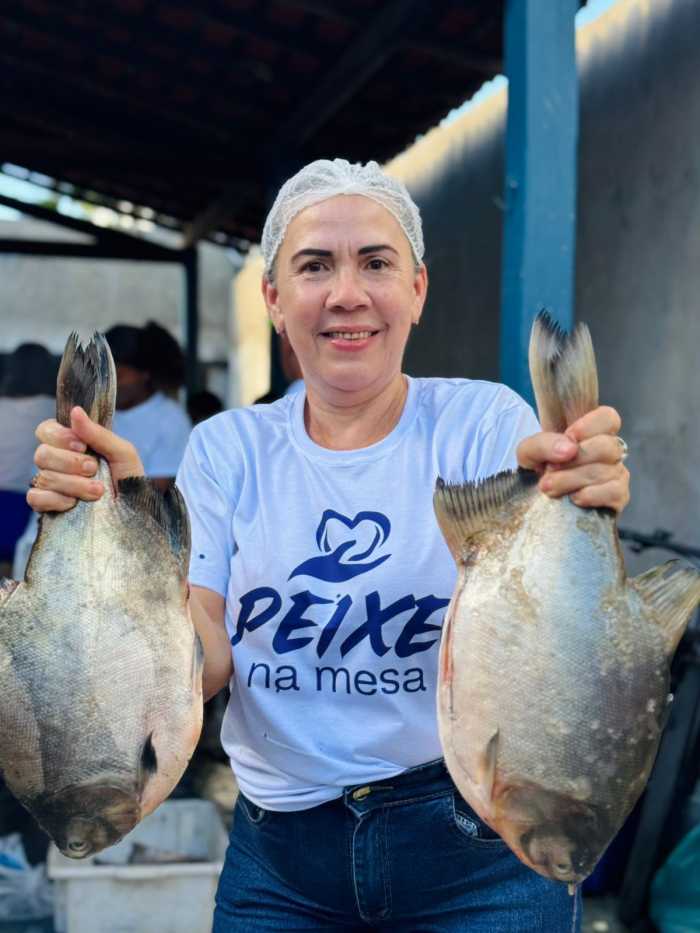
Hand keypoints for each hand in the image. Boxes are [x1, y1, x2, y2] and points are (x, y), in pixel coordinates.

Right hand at [28, 406, 143, 512]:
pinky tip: (75, 504)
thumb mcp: (122, 452)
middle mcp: (57, 462)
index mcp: (71, 444)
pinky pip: (35, 498)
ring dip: (74, 485)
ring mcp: (51, 484)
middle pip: (41, 454)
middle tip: (93, 470)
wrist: (134, 509)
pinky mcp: (47, 505)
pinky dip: (56, 500)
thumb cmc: (129, 478)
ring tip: (97, 491)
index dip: (60, 437)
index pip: (46, 430)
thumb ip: (98, 433)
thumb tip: (75, 411)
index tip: (83, 446)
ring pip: (43, 477)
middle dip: (70, 463)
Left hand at [516, 406, 629, 513]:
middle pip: (607, 446)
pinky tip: (573, 498)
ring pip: (606, 471)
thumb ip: (543, 443)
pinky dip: (591, 495)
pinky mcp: (619, 497)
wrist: (537, 501)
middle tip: (550, 469)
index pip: (608, 417)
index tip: (570, 436)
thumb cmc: (538, 470)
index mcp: (591, 432)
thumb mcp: (529, 452)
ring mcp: (616, 473)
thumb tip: (570, 448)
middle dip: (575, 460)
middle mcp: (608, 451)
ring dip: (573, 479)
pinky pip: (615, 491)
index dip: (591, 425)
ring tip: (550, 487)